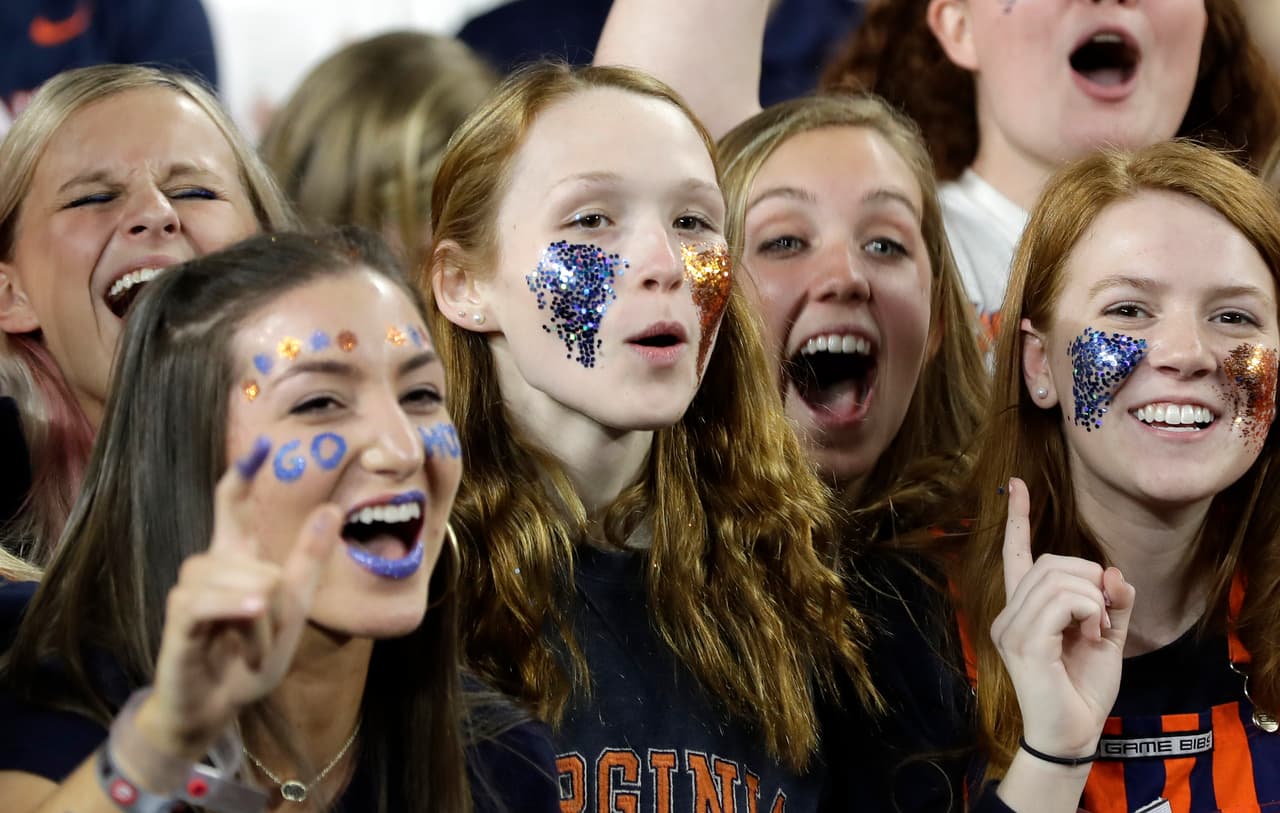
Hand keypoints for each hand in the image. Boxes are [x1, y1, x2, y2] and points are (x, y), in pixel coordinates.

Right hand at [136, 437, 340, 759]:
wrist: (215, 707)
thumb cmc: (249, 658)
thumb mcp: (293, 611)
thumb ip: (307, 562)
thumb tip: (331, 508)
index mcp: (237, 559)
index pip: (233, 505)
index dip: (244, 474)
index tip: (262, 443)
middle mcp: (209, 566)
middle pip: (253, 555)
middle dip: (277, 602)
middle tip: (267, 638)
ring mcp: (190, 590)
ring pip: (243, 582)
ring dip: (262, 622)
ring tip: (252, 648)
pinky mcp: (177, 617)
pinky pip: (207, 600)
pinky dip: (234, 609)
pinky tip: (250, 615)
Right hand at [991, 477, 1135, 757]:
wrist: (1072, 734)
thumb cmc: (1083, 689)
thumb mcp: (1107, 638)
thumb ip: (1112, 604)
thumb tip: (1115, 573)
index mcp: (1024, 608)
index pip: (1016, 554)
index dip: (1018, 517)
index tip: (1017, 484)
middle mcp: (1009, 612)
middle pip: (1051, 561)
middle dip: (1089, 576)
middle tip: (1102, 613)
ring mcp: (1012, 627)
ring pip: (1059, 577)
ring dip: (1091, 598)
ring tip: (1095, 630)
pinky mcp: (1024, 642)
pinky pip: (1062, 602)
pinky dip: (1087, 611)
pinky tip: (1089, 634)